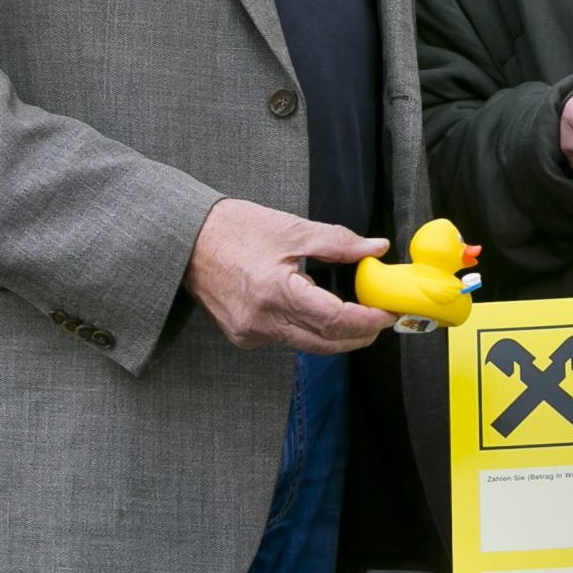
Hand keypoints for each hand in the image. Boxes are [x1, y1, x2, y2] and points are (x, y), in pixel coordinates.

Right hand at [182, 198, 396, 353]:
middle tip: (379, 318)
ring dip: (334, 333)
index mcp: (275, 292)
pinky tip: (315, 310)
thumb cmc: (235, 229)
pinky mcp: (242, 336)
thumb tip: (375, 247)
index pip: (333, 320)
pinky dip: (307, 328)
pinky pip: (285, 339)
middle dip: (358, 334)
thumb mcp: (293, 228)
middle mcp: (261, 321)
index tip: (386, 313)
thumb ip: (339, 242)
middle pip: (324, 343)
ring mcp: (249, 333)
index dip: (366, 320)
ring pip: (307, 344)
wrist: (185, 240)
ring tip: (355, 312)